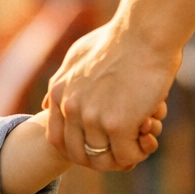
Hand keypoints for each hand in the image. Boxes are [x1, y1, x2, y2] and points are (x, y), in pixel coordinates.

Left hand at [44, 19, 182, 170]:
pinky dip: (138, 153)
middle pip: (78, 154)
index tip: (96, 147)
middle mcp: (70, 108)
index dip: (76, 149)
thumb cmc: (118, 39)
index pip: (56, 139)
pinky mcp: (118, 124)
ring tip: (138, 144)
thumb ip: (62, 82)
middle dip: (100, 160)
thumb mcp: (76, 56)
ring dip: (122, 157)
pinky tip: (147, 141)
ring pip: (103, 159)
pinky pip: (126, 155)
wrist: (144, 33)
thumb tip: (46, 102)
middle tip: (121, 152)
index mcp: (58, 92)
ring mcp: (92, 118)